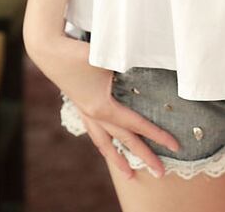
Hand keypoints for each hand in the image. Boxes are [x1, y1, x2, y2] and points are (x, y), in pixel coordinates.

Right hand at [24, 31, 180, 178]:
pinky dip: (104, 142)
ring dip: (118, 159)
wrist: (50, 49)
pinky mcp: (80, 105)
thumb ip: (130, 68)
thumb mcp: (111, 60)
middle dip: (144, 157)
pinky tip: (107, 146)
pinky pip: (94, 131)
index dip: (158, 135)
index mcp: (103, 108)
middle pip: (124, 140)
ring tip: (128, 175)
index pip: (137, 125)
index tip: (175, 146)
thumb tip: (152, 68)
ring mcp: (85, 111)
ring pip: (105, 142)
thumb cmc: (81, 53)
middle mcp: (94, 114)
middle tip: (160, 174)